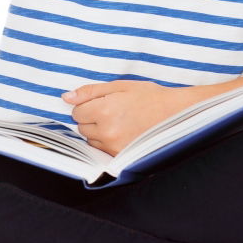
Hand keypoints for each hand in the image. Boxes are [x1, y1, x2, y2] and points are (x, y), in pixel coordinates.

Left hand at [62, 80, 204, 157]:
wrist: (175, 114)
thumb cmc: (149, 97)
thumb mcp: (120, 86)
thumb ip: (90, 91)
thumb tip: (67, 97)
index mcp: (104, 109)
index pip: (77, 112)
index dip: (87, 105)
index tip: (100, 102)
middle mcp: (106, 131)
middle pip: (81, 127)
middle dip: (91, 118)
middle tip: (112, 110)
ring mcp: (113, 146)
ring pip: (91, 140)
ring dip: (98, 131)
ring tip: (119, 121)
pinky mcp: (121, 156)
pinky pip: (102, 149)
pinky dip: (107, 142)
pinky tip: (122, 132)